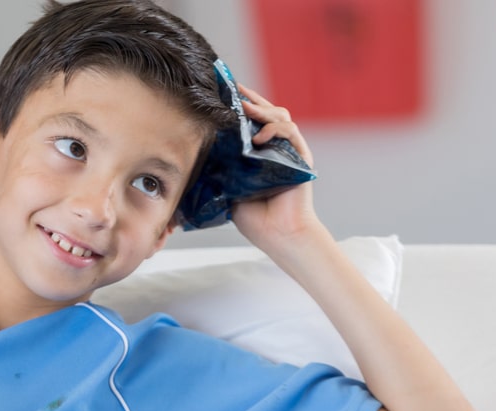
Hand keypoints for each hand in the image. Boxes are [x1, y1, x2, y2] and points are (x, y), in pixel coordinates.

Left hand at [229, 83, 320, 250]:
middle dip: (250, 99)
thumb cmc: (252, 216)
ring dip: (262, 110)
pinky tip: (259, 137)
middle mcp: (275, 148)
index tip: (224, 92)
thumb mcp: (227, 186)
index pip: (251, 121)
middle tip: (233, 91)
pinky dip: (275, 130)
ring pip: (280, 117)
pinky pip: (290, 133)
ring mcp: (289, 151)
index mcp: (258, 152)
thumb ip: (219, 166)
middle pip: (267, 112)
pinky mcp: (300, 158)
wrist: (276, 234)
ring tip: (244, 110)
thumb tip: (195, 150)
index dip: (240, 105)